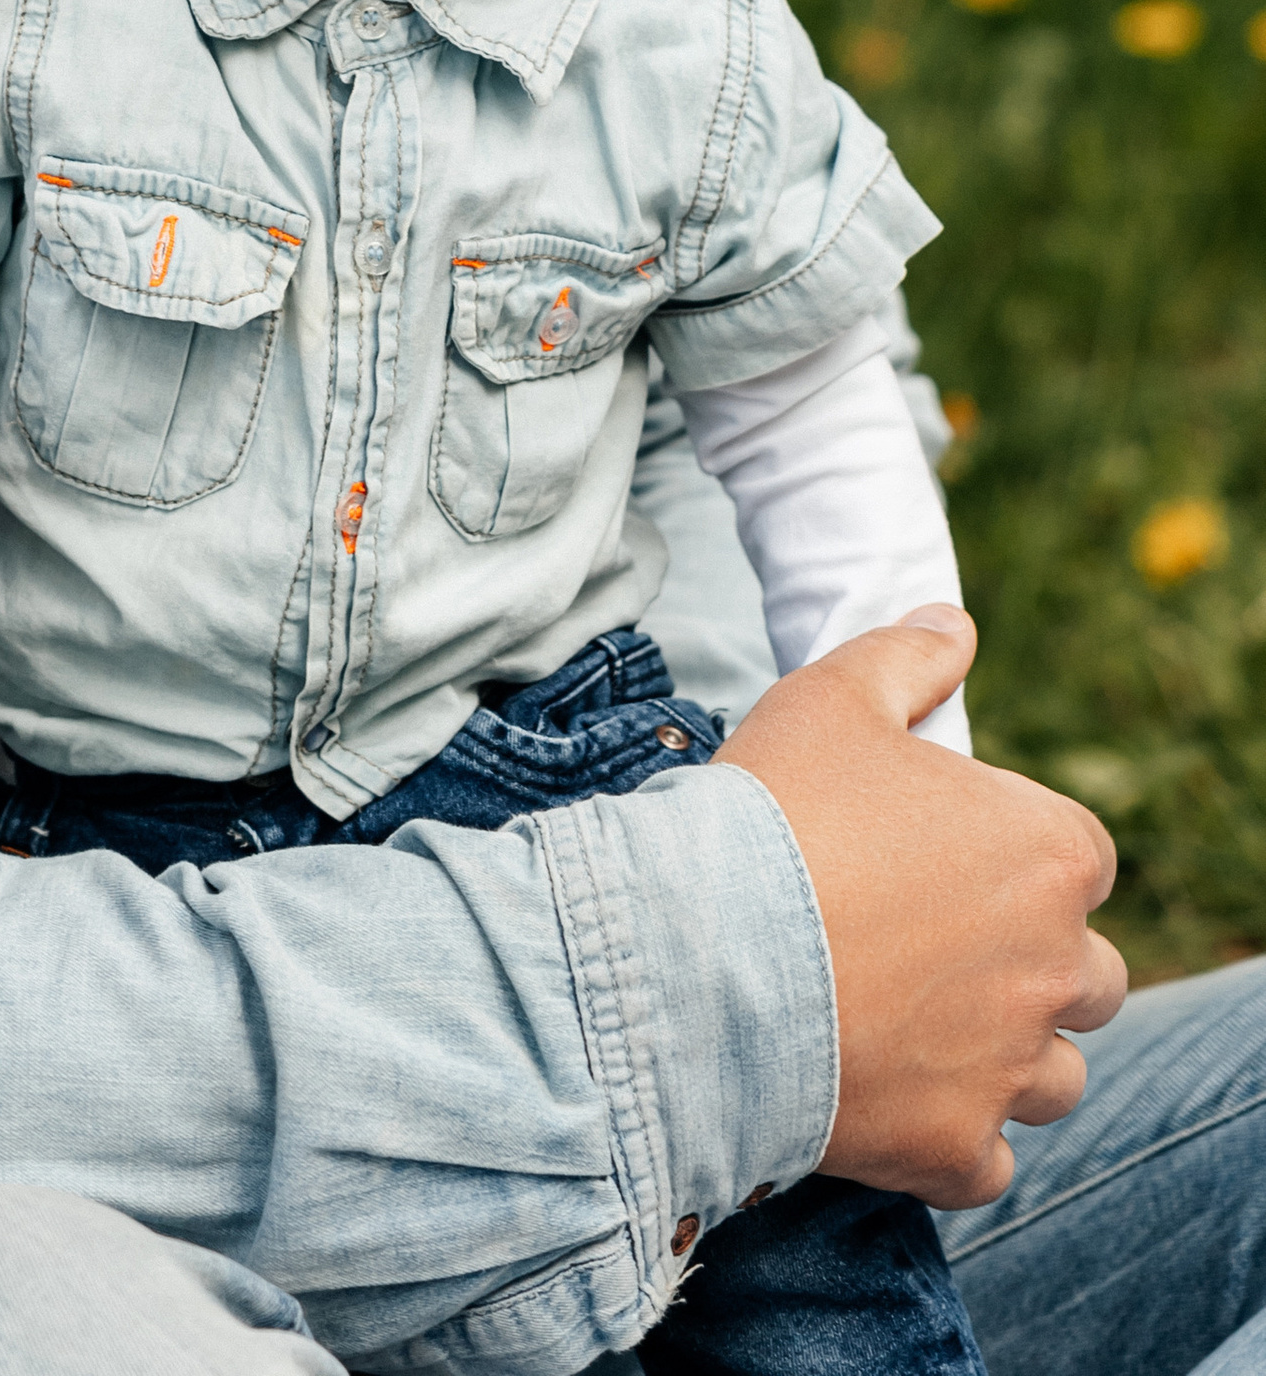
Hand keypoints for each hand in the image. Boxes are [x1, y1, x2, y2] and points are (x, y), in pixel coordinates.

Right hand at [721, 603, 1124, 1206]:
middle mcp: (1058, 966)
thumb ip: (907, 656)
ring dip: (1003, 1056)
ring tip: (908, 1023)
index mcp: (1049, 854)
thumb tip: (953, 625)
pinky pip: (990, 1158)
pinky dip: (952, 1137)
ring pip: (1053, 1077)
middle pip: (1089, 977)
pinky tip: (886, 1092)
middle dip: (1028, 963)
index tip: (943, 860)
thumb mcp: (831, 697)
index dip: (1015, 856)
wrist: (695, 955)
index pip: (1083, 859)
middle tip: (925, 944)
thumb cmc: (771, 814)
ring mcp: (1012, 1068)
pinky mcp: (960, 1151)